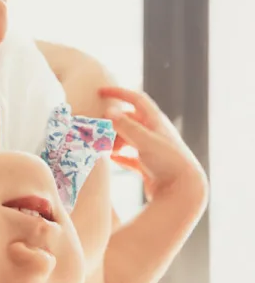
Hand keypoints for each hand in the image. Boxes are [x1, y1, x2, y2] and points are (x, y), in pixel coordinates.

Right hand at [98, 85, 208, 211]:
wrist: (184, 191)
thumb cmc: (169, 162)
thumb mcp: (145, 141)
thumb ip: (126, 126)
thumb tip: (108, 111)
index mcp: (156, 122)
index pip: (137, 99)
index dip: (120, 93)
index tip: (101, 92)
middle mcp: (155, 133)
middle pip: (130, 121)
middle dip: (112, 124)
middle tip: (97, 130)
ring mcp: (153, 150)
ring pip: (129, 139)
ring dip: (115, 141)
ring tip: (103, 148)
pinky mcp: (150, 167)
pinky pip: (131, 158)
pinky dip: (120, 157)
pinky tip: (111, 159)